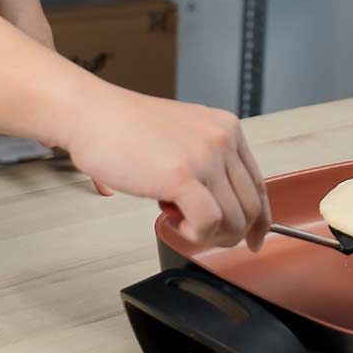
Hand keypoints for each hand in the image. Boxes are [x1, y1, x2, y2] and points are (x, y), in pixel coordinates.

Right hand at [65, 85, 271, 251]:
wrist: (92, 115)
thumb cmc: (125, 128)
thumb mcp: (182, 134)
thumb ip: (205, 163)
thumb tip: (220, 207)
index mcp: (226, 128)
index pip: (258, 185)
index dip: (259, 219)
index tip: (254, 237)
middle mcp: (222, 139)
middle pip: (250, 207)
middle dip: (231, 233)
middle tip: (203, 235)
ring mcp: (205, 157)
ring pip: (233, 220)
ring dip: (208, 234)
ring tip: (180, 221)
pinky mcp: (183, 176)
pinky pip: (208, 223)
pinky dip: (194, 234)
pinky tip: (174, 220)